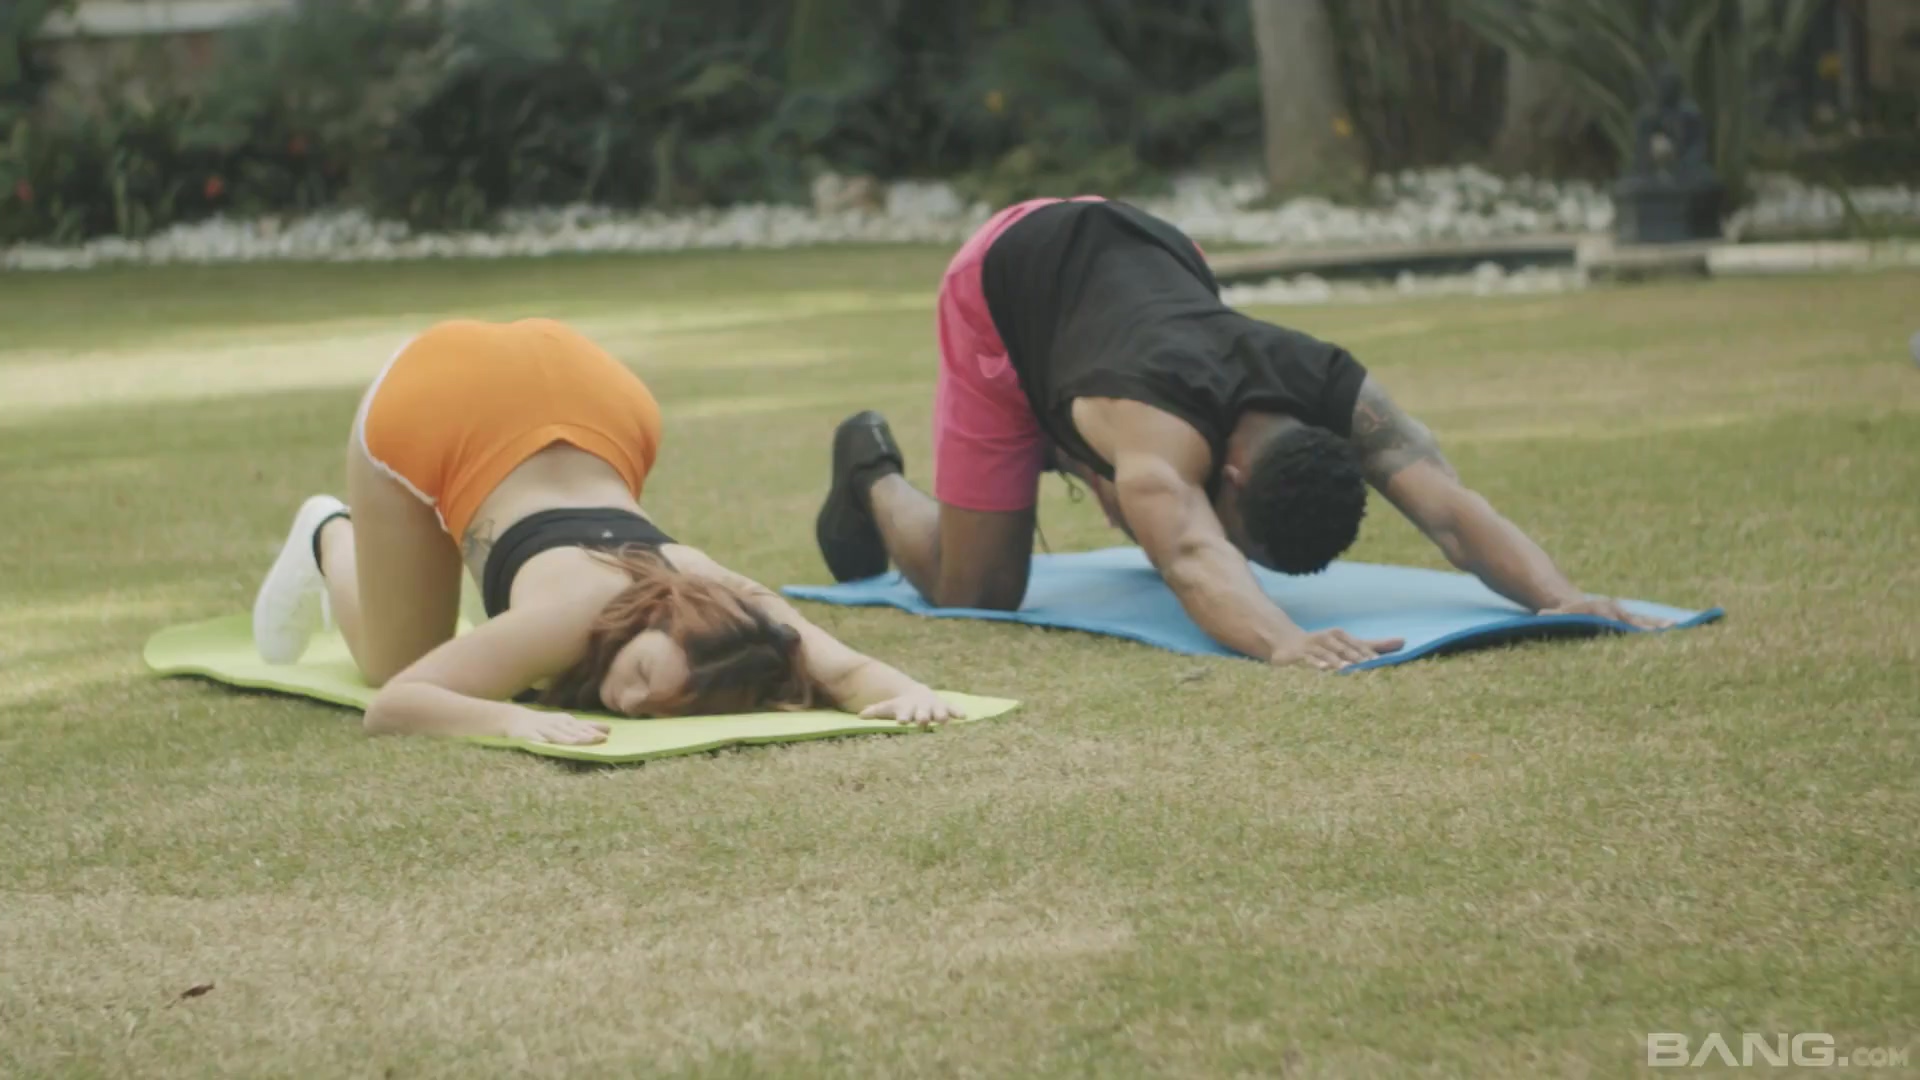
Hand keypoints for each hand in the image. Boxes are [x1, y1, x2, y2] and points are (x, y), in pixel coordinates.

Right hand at [508, 709, 610, 744]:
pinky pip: (536, 739)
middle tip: (599, 739)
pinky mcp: (529, 735)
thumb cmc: (547, 723)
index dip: (594, 731)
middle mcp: (557, 724)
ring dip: (567, 738)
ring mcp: (543, 729)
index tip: (606, 735)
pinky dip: (541, 741)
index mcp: (567, 721)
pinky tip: (546, 743)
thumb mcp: (567, 723)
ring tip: (578, 742)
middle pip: (573, 731)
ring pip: (556, 735)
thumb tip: (609, 730)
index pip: (583, 726)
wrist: (517, 719)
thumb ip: (586, 727)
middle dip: (586, 736)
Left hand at [859, 686, 963, 727]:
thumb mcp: (888, 707)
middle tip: (923, 720)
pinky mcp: (945, 706)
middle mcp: (921, 707)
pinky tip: (964, 716)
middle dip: (922, 716)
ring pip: (938, 710)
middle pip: (921, 712)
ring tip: (942, 720)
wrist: (918, 694)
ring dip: (940, 715)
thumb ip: (876, 711)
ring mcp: (934, 706)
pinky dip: (957, 711)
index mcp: (906, 708)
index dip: (903, 717)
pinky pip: (952, 708)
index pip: (904, 713)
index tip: (902, 721)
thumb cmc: (901, 706)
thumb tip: (860, 716)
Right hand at [1272, 630, 1404, 671]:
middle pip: (1346, 649)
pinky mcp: (1301, 654)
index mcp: (1342, 636)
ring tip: (1348, 669)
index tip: (1382, 664)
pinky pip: (1309, 658)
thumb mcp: (1348, 645)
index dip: (1370, 654)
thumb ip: (1374, 645)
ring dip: (1338, 660)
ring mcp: (1314, 645)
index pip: (1359, 645)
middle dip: (1357, 657)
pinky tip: (1324, 668)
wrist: (1288, 643)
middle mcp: (1329, 638)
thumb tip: (1404, 641)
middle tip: (1370, 668)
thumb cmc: (1324, 646)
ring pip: (1328, 653)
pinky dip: (1317, 662)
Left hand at [1539, 596, 1673, 629]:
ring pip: (1644, 620)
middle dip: (1648, 626)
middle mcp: (1616, 611)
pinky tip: (1677, 626)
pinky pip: (1647, 621)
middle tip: (1667, 630)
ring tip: (1678, 626)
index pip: (1615, 619)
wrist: (1571, 602)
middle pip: (1634, 620)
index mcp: (1602, 611)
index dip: (1624, 623)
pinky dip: (1659, 625)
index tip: (1634, 628)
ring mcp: (1624, 614)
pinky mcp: (1629, 618)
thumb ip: (1552, 615)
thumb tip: (1541, 613)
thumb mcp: (1556, 614)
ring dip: (1660, 625)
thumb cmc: (1563, 613)